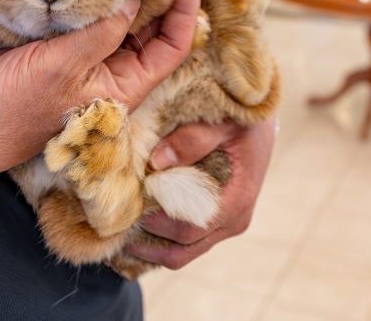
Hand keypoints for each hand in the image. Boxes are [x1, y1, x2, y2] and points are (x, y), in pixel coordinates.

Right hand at [0, 0, 201, 204]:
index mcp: (125, 85)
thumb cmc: (13, 109)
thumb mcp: (62, 67)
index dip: (188, 8)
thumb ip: (102, 33)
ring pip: (125, 19)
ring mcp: (89, 58)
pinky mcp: (64, 47)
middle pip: (156, 28)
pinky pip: (95, 17)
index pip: (174, 44)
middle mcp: (114, 72)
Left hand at [126, 117, 275, 268]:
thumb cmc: (241, 117)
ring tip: (116, 229)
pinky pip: (183, 243)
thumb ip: (193, 138)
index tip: (127, 205)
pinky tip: (133, 224)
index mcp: (238, 200)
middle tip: (112, 224)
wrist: (258, 121)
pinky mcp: (215, 222)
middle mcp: (233, 220)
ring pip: (180, 253)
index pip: (189, 229)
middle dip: (144, 243)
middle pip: (181, 251)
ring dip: (148, 245)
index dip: (155, 224)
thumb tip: (157, 162)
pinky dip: (157, 239)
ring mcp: (225, 225)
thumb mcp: (221, 120)